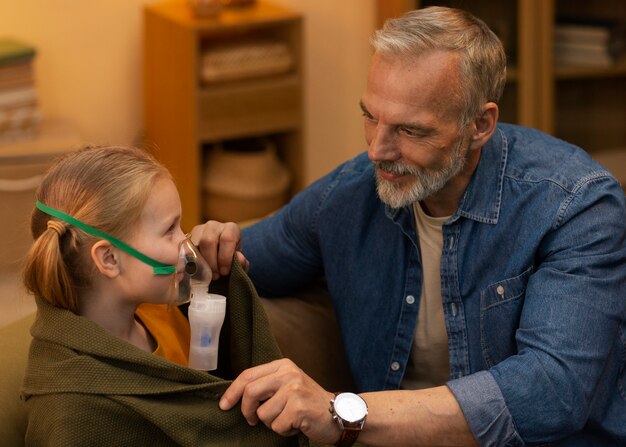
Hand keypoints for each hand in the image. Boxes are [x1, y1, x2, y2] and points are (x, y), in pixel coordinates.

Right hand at [190, 220, 248, 279]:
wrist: (219, 256)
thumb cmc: (231, 259)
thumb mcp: (239, 262)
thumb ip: (242, 262)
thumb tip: (238, 258)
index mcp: (230, 228)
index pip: (227, 239)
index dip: (225, 257)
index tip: (224, 272)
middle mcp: (214, 226)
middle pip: (208, 240)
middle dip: (211, 261)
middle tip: (214, 276)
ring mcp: (198, 230)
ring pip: (194, 244)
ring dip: (200, 263)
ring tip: (205, 274)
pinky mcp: (187, 238)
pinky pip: (185, 249)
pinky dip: (190, 262)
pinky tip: (196, 271)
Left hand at [219, 359, 340, 442]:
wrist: (339, 413)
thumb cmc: (309, 402)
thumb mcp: (288, 384)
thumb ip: (267, 384)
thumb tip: (235, 396)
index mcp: (283, 365)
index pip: (248, 375)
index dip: (232, 392)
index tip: (224, 405)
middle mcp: (288, 373)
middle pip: (250, 392)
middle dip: (247, 411)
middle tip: (253, 420)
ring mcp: (294, 389)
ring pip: (263, 414)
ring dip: (272, 423)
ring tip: (288, 419)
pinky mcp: (299, 407)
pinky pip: (276, 426)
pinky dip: (283, 430)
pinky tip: (297, 424)